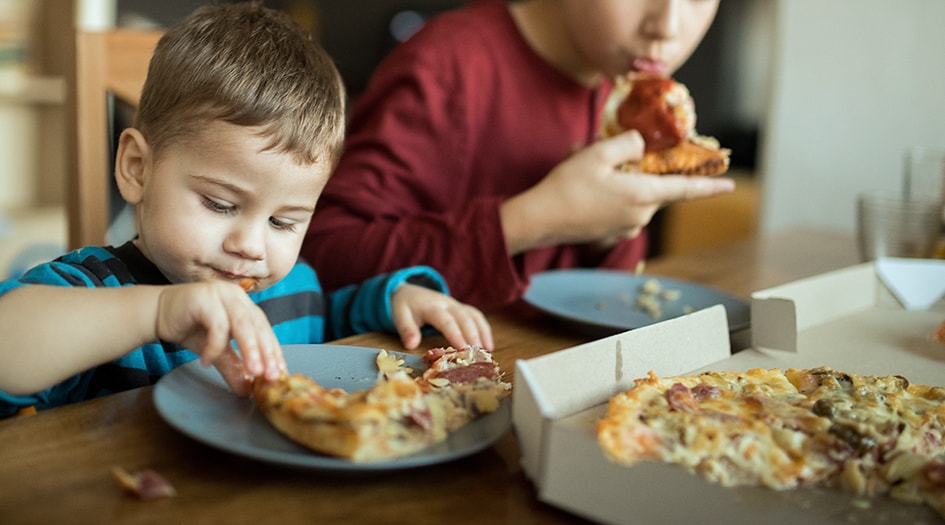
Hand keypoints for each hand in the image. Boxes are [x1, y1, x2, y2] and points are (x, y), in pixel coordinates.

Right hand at [155, 281, 285, 395]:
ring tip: (253, 372)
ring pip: (242, 325)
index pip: (265, 329)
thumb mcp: (216, 350)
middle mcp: (236, 297)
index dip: (273, 352)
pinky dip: (214, 345)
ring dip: (249, 350)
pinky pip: (217, 325)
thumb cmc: (190, 327)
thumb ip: (233, 367)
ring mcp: (221, 294)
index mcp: (245, 305)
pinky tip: (207, 361)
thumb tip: (246, 391)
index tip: (279, 374)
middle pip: (258, 327)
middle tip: (270, 376)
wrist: (156, 313)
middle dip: (266, 353)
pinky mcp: (204, 298)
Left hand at [390, 284, 492, 350]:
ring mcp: (456, 305)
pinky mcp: (461, 308)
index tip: (462, 348)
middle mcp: (448, 304)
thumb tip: (411, 345)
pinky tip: (489, 344)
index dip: (455, 334)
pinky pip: (476, 316)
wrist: (409, 291)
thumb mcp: (400, 316)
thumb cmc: (405, 306)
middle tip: (479, 353)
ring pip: (474, 316)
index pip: (446, 320)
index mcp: (433, 306)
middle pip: (464, 318)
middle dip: (473, 335)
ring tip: (488, 350)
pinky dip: (484, 329)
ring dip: (483, 332)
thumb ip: (406, 329)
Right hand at [501, 130, 734, 253]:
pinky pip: (622, 206)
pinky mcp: (610, 231)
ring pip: (636, 194)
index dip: (709, 186)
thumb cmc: (568, 186)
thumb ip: (628, 143)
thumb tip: (641, 145)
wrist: (539, 219)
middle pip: (655, 186)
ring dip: (621, 178)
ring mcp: (625, 226)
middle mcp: (640, 215)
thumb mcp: (598, 153)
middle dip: (640, 168)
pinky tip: (586, 184)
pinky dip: (612, 192)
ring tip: (588, 167)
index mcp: (643, 195)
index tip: (730, 184)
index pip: (685, 189)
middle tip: (610, 154)